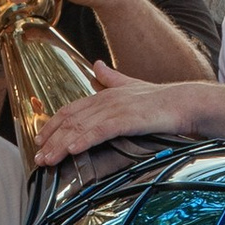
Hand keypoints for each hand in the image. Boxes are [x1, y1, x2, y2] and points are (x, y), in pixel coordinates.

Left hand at [32, 69, 188, 163]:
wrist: (185, 103)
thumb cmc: (160, 101)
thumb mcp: (132, 86)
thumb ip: (111, 78)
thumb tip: (97, 65)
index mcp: (104, 94)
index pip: (71, 109)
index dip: (52, 124)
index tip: (40, 139)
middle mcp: (106, 99)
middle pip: (70, 120)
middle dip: (51, 139)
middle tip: (38, 158)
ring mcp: (117, 108)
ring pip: (81, 127)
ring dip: (61, 144)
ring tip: (48, 159)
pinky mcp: (129, 119)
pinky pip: (101, 130)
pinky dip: (85, 139)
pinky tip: (72, 150)